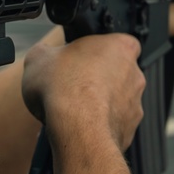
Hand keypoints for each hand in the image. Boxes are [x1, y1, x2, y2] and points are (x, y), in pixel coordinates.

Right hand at [21, 32, 144, 150]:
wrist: (76, 128)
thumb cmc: (63, 87)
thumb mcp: (38, 57)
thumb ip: (45, 52)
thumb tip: (44, 55)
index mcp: (121, 46)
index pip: (116, 42)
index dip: (95, 51)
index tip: (79, 59)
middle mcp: (135, 74)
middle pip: (117, 73)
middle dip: (97, 79)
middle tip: (72, 85)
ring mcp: (135, 105)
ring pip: (116, 101)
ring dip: (99, 104)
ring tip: (73, 109)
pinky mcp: (129, 131)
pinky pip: (113, 125)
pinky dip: (99, 126)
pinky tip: (79, 127)